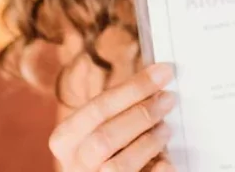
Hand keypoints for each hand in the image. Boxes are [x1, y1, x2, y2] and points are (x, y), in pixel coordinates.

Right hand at [49, 62, 175, 170]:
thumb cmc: (105, 149)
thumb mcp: (101, 124)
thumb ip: (120, 107)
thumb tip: (157, 78)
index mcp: (66, 139)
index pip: (98, 108)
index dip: (133, 88)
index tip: (162, 73)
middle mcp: (74, 165)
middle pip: (104, 138)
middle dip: (141, 115)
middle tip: (168, 99)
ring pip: (117, 167)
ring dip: (148, 143)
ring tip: (165, 129)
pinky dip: (157, 169)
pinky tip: (165, 160)